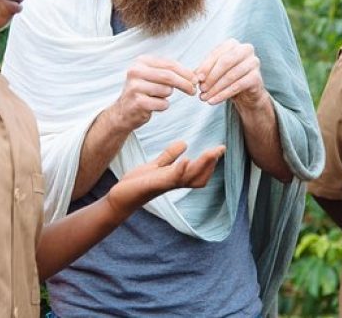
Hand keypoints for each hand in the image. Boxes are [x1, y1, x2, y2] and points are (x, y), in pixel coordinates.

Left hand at [105, 141, 225, 219]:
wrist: (120, 197)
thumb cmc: (138, 184)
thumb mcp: (156, 166)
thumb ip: (170, 156)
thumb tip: (185, 143)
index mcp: (175, 177)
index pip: (199, 172)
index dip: (210, 162)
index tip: (220, 149)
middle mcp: (174, 182)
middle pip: (199, 176)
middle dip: (211, 163)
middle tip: (221, 149)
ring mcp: (165, 184)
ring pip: (189, 177)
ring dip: (202, 165)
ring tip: (211, 153)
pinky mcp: (154, 184)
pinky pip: (171, 178)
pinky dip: (180, 169)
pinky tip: (187, 159)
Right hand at [107, 56, 196, 131]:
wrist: (124, 111)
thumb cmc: (144, 92)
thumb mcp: (154, 76)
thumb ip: (171, 72)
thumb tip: (194, 76)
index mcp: (141, 61)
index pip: (169, 64)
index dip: (186, 72)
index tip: (196, 80)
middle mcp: (135, 71)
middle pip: (169, 76)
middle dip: (185, 84)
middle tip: (193, 90)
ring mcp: (135, 87)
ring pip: (166, 90)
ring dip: (167, 96)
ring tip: (157, 97)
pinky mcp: (138, 102)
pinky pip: (162, 103)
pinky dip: (163, 106)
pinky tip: (153, 105)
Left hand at [195, 38, 265, 106]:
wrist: (246, 92)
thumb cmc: (227, 78)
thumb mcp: (214, 72)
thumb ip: (204, 71)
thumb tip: (196, 76)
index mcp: (232, 44)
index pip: (216, 54)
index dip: (205, 67)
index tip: (197, 79)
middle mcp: (245, 49)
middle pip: (225, 62)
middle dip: (211, 76)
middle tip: (201, 89)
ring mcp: (253, 62)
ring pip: (231, 75)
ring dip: (215, 88)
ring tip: (205, 97)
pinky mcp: (257, 77)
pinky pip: (238, 86)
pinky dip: (223, 95)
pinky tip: (213, 101)